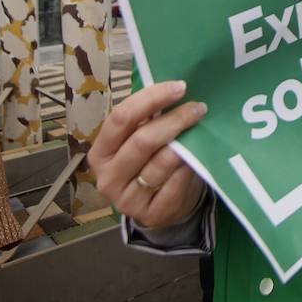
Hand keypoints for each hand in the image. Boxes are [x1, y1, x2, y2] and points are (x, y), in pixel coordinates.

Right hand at [89, 80, 207, 228]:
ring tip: (201, 127)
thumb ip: (147, 119)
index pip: (121, 118)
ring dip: (186, 142)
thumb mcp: (138, 140)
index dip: (151, 99)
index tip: (179, 87)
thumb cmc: (147, 163)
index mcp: (100, 152)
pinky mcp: (151, 214)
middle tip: (198, 107)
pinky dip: (189, 165)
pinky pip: (176, 183)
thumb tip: (174, 87)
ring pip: (162, 162)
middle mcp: (108, 177)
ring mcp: (127, 200)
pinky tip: (199, 155)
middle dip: (174, 120)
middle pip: (143, 140)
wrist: (158, 206)